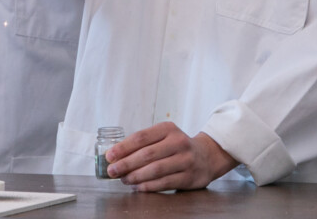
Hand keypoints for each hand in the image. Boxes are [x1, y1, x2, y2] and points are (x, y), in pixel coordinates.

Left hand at [104, 123, 237, 190]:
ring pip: (155, 170)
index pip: (141, 137)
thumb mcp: (164, 136)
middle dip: (126, 164)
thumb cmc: (177, 146)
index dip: (123, 147)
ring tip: (124, 180)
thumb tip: (116, 156)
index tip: (110, 156)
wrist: (206, 156)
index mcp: (168, 129)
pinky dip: (148, 186)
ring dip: (135, 177)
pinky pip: (164, 183)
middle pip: (147, 154)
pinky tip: (138, 187)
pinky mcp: (189, 177)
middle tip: (112, 171)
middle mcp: (178, 142)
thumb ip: (144, 144)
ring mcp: (185, 160)